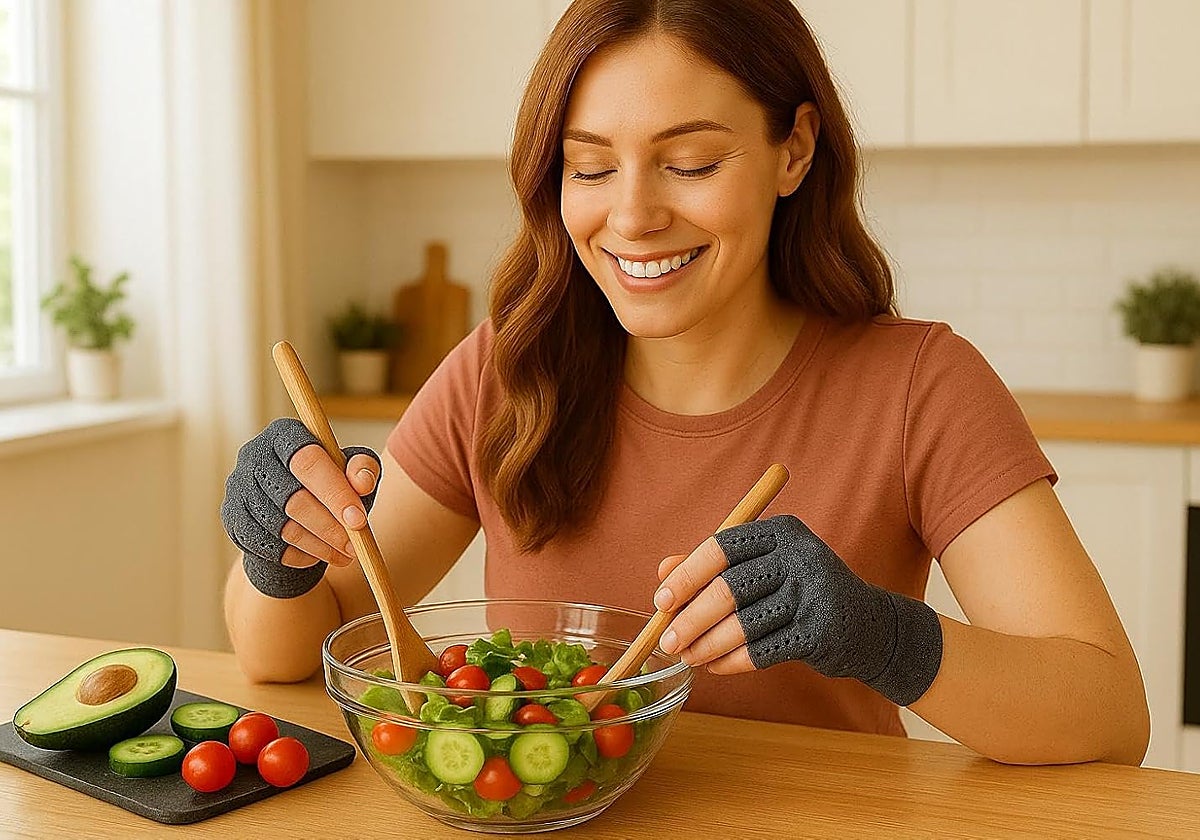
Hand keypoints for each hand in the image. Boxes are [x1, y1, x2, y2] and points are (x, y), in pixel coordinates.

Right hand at [221, 418, 381, 597]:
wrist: (294, 512)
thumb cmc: (330, 485)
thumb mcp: (353, 472)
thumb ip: (364, 469)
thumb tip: (362, 482)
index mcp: (285, 433)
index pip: (308, 460)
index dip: (335, 492)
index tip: (359, 521)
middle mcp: (254, 454)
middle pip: (293, 497)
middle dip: (330, 526)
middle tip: (355, 546)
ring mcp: (238, 487)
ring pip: (282, 526)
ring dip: (318, 545)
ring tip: (345, 553)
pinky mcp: (232, 517)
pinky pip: (267, 546)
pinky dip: (298, 556)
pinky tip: (318, 555)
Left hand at [654, 515, 941, 705]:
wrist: (870, 626)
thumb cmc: (803, 592)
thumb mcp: (765, 568)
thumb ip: (716, 565)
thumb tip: (663, 570)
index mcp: (781, 531)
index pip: (723, 546)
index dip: (687, 574)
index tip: (661, 601)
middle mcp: (801, 555)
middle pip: (730, 587)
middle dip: (691, 619)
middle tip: (666, 641)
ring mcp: (815, 593)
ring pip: (744, 624)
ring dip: (707, 646)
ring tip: (686, 657)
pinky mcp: (822, 632)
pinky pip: (763, 651)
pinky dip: (733, 662)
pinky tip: (715, 667)